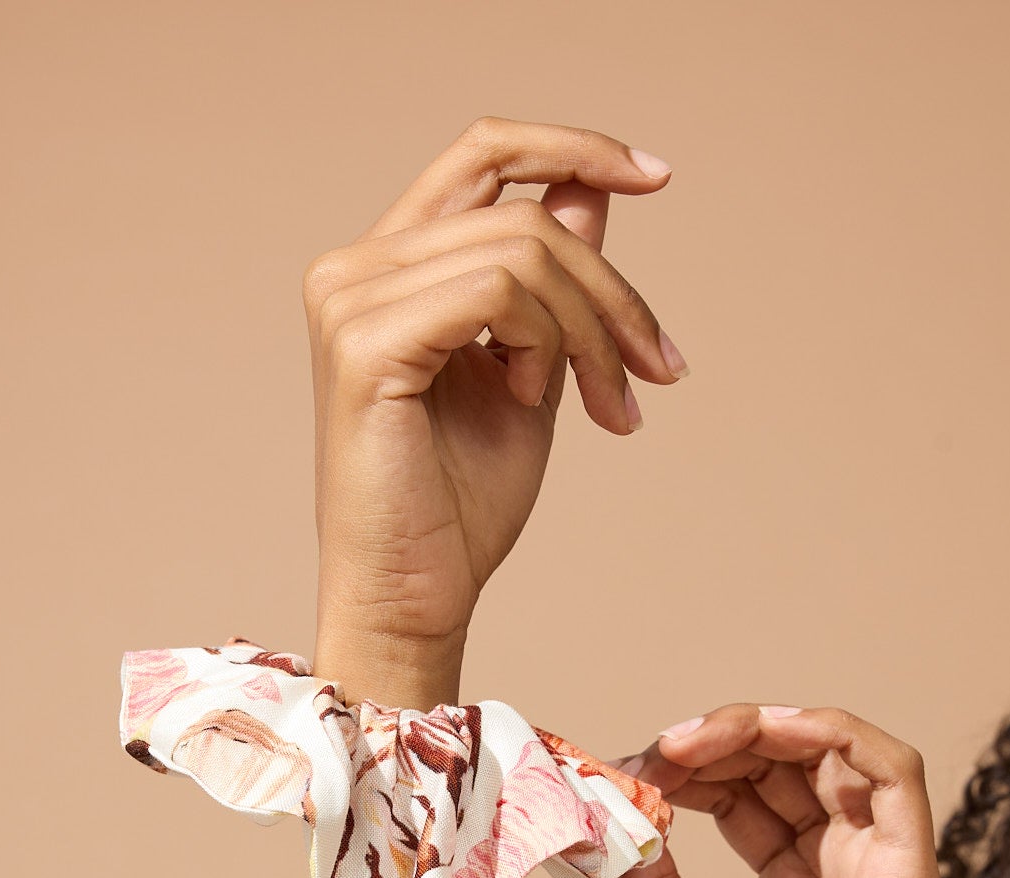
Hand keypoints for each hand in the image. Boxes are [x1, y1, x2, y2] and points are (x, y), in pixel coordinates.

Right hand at [302, 116, 686, 701]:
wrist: (416, 597)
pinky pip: (495, 292)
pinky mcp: (364, 343)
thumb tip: (595, 188)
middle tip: (658, 369)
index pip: (483, 156)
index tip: (657, 176)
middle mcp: (355, 269)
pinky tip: (532, 399)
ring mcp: (350, 299)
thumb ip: (551, 283)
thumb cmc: (459, 507)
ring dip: (592, 331)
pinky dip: (543, 343)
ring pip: (521, 251)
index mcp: (387, 268)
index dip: (574, 148)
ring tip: (608, 405)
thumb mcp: (532, 371)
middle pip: (524, 214)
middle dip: (612, 291)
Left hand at [611, 704, 976, 877]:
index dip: (690, 776)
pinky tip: (768, 730)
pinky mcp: (910, 876)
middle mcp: (841, 875)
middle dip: (715, 744)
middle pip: (785, 768)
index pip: (747, 803)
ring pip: (834, 754)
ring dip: (760, 728)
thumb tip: (615, 833)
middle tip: (653, 753)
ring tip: (691, 741)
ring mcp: (879, 871)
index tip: (626, 780)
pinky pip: (894, 773)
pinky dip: (834, 733)